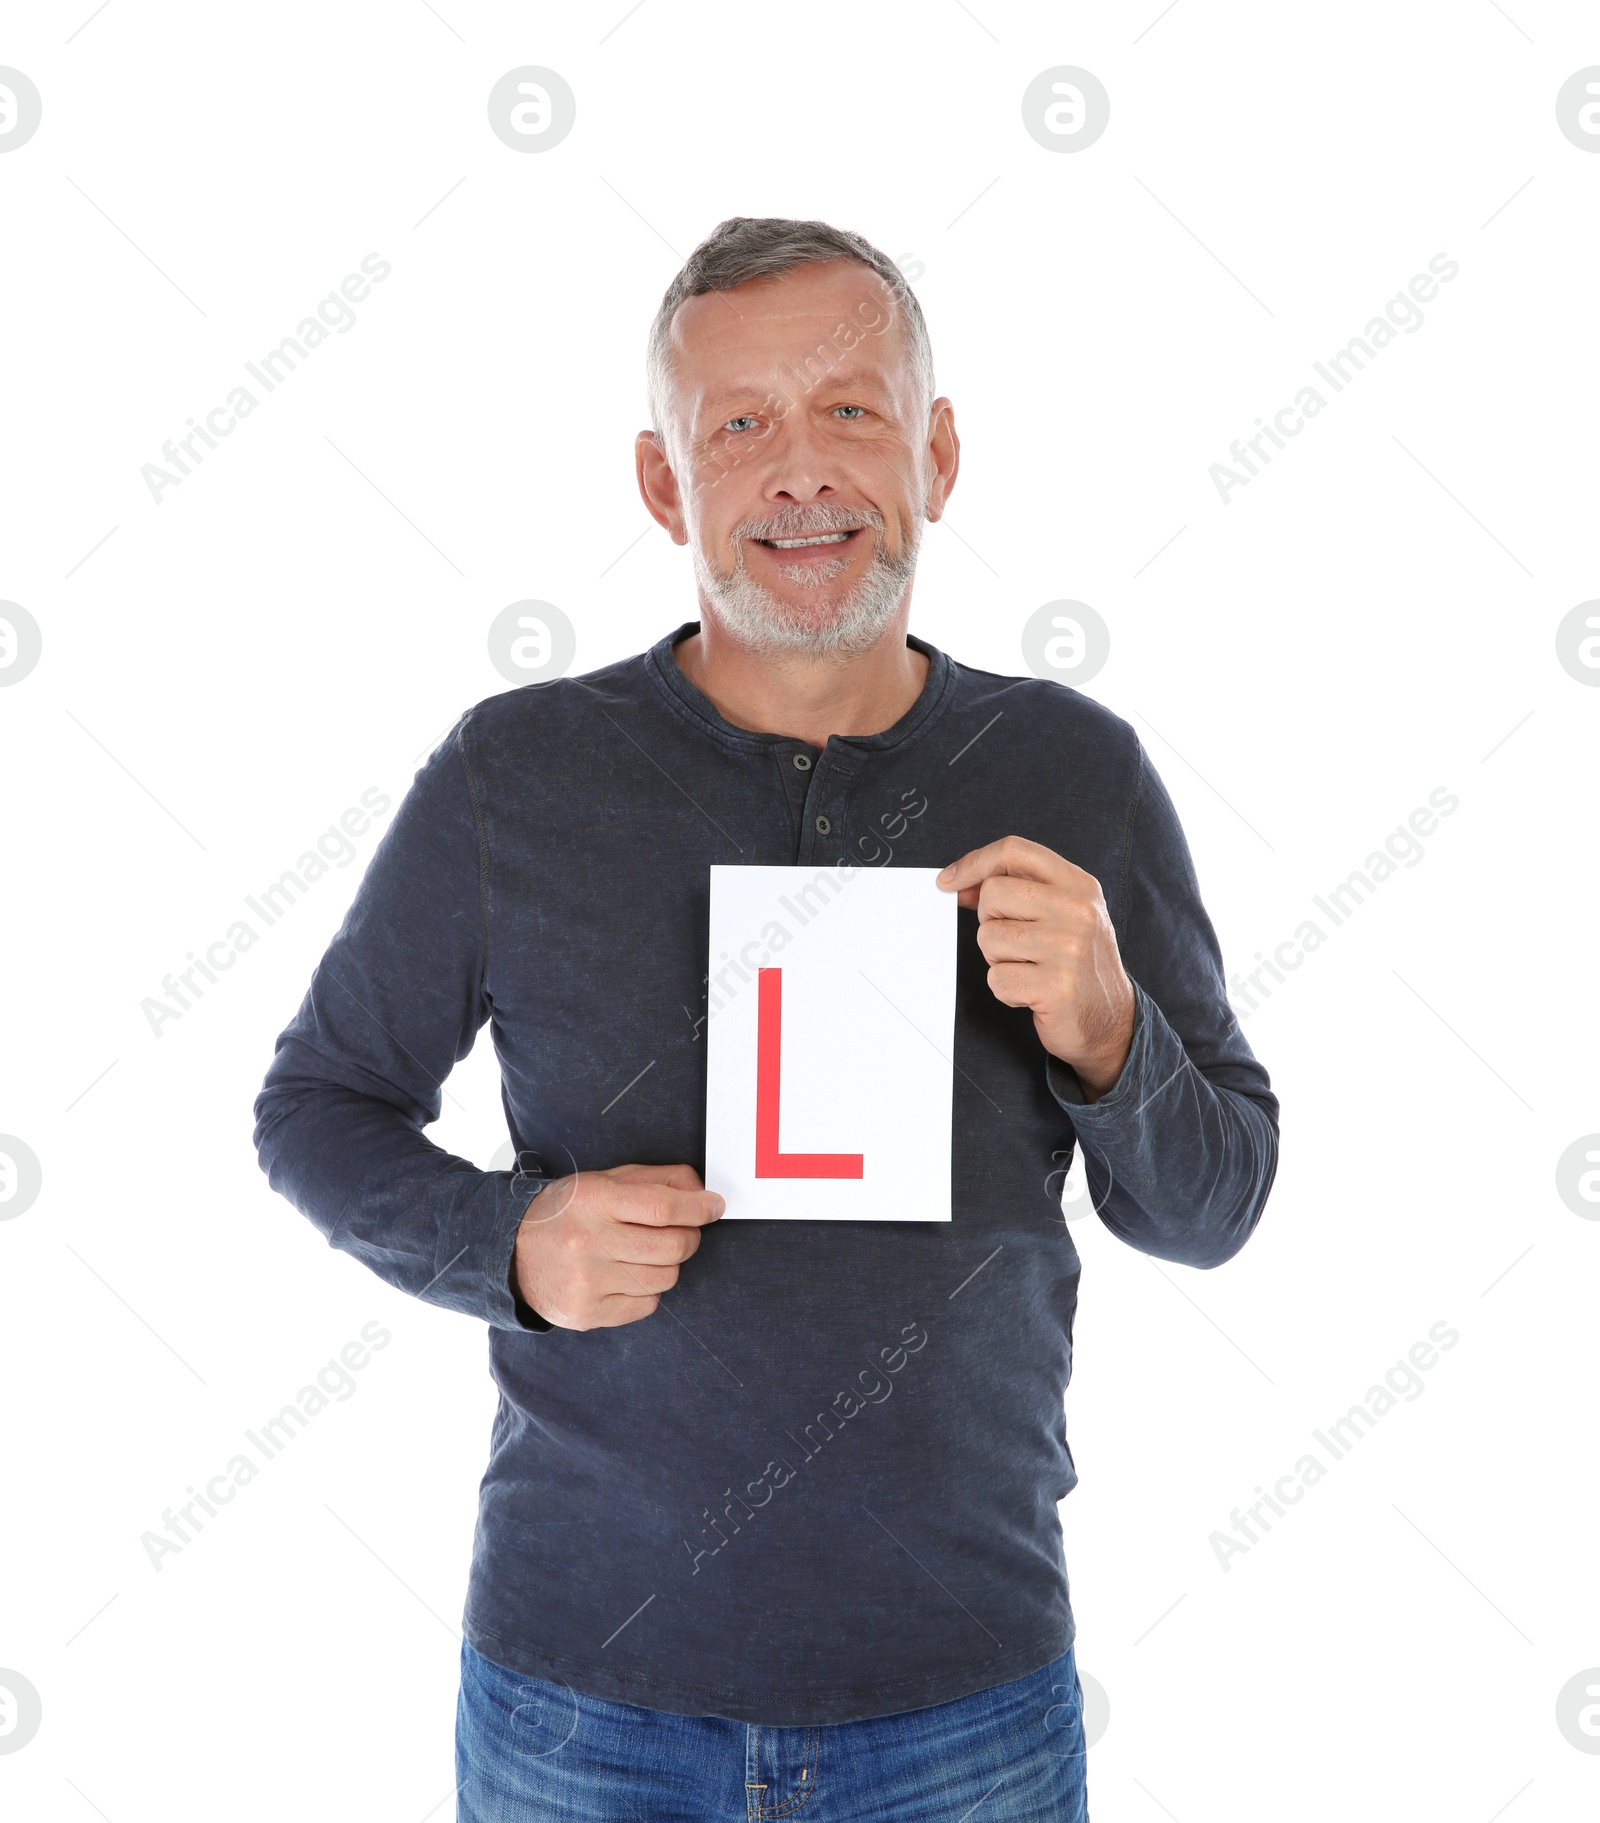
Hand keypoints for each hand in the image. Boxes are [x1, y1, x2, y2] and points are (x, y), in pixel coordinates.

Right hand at [512, 1163, 723, 1330]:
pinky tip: (627, 1276)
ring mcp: (588, 1283)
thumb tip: (701, 1191)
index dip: (698, 1207)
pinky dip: (648, 1290)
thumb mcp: (604, 1182)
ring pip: (665, 1278)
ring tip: (645, 1253)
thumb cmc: (567, 1213)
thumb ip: (655, 1180)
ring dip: (668, 1264)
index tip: (714, 1206)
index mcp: (593, 1201)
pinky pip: (648, 1304)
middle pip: (672, 1246)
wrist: (511, 1254)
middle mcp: (589, 1243)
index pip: (663, 1207)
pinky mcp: (589, 1313)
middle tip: (682, 1230)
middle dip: (689, 1236)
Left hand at [938, 836, 1135, 1100]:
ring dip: (998, 960)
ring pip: (988, 938)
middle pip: (992, 894)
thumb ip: (1018, 890)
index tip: (949, 881)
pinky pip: (996, 979)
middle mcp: (1079, 911)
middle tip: (1015, 943)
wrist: (1111, 1021)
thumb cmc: (1076, 964)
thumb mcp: (1061, 914)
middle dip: (990, 921)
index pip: (1015, 851)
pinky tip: (1031, 992)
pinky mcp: (1057, 986)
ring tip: (1029, 969)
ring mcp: (1070, 948)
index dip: (974, 863)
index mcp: (1080, 885)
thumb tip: (959, 882)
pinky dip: (1006, 990)